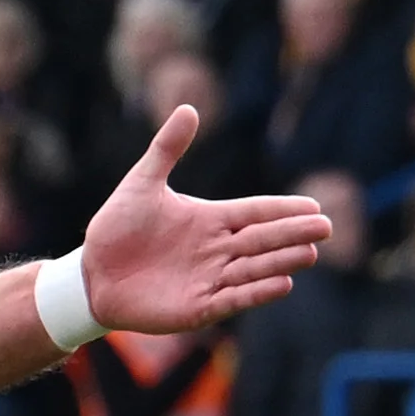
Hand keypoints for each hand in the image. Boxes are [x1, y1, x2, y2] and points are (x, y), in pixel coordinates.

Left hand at [78, 106, 330, 333]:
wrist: (90, 274)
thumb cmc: (116, 228)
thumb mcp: (141, 184)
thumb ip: (166, 149)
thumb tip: (188, 108)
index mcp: (210, 219)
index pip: (255, 212)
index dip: (283, 210)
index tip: (313, 206)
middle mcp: (217, 249)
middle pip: (262, 239)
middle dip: (292, 234)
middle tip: (324, 227)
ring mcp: (210, 278)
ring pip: (254, 268)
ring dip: (281, 262)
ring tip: (309, 254)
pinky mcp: (197, 307)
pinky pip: (233, 299)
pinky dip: (257, 292)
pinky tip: (282, 284)